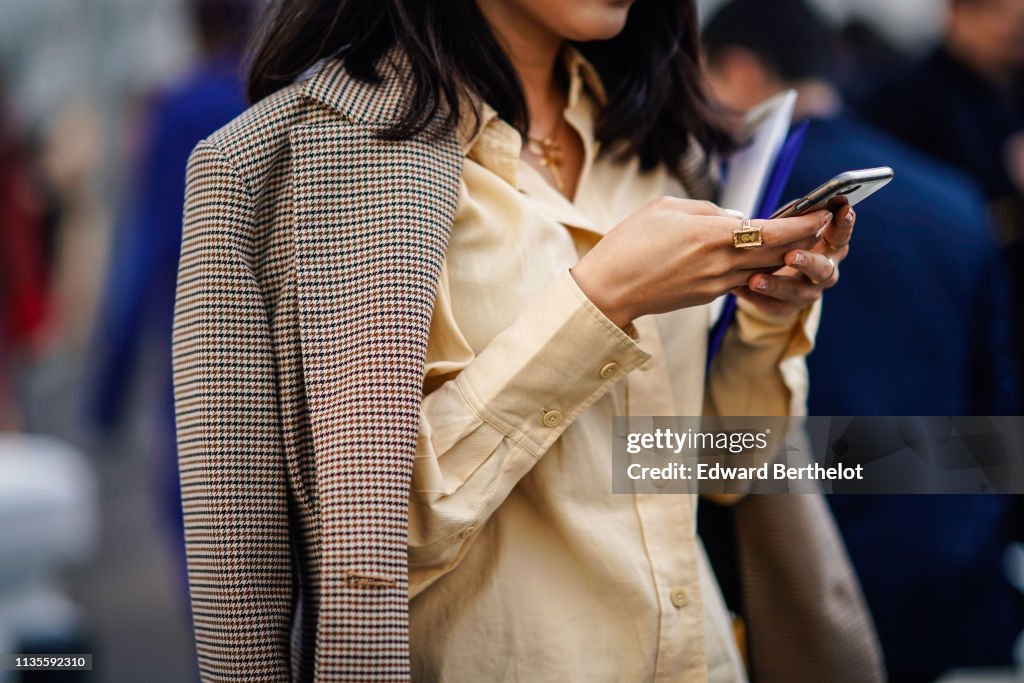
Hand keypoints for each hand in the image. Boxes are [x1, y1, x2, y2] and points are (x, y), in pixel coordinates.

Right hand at [569, 197, 831, 328]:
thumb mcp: (666, 208)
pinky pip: (741, 280)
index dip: (803, 224)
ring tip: (796, 242)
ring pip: (764, 270)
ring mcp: (716, 284)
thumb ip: (706, 209)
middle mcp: (722, 263)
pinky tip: (757, 260)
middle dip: (803, 241)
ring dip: (782, 258)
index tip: (822, 214)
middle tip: (821, 226)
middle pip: (778, 254)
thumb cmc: (630, 243)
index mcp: (713, 235)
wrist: (609, 290)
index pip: (774, 232)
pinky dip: (755, 269)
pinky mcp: (707, 297)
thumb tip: (733, 217)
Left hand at [732, 201, 855, 316]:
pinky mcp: (787, 307)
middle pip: (822, 269)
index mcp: (830, 247)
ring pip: (796, 291)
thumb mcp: (791, 229)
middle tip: (790, 255)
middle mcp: (825, 271)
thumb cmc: (785, 242)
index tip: (843, 210)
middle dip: (806, 262)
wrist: (775, 279)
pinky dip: (755, 297)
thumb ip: (795, 220)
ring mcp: (808, 292)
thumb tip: (793, 208)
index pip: (841, 235)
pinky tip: (737, 288)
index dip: (844, 224)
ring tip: (754, 279)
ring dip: (776, 285)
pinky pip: (772, 305)